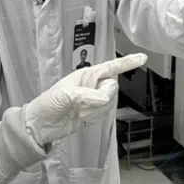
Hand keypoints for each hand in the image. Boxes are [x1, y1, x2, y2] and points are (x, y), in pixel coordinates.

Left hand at [23, 54, 147, 146]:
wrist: (40, 126)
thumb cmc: (47, 104)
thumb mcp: (65, 95)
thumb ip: (88, 95)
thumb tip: (105, 97)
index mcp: (86, 75)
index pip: (110, 67)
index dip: (127, 62)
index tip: (142, 57)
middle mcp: (92, 85)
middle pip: (113, 88)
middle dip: (101, 98)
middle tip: (81, 103)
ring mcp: (93, 99)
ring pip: (110, 103)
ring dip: (96, 110)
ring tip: (78, 111)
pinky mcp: (93, 113)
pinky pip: (106, 114)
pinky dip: (96, 117)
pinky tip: (82, 117)